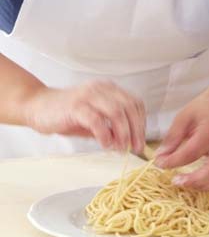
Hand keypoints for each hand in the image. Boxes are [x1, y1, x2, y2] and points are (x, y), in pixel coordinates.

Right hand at [23, 80, 145, 153]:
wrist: (38, 106)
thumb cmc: (68, 114)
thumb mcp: (95, 119)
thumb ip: (111, 127)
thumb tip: (128, 142)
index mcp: (109, 89)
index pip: (134, 103)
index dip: (141, 123)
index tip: (140, 140)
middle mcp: (101, 89)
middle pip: (129, 107)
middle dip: (136, 130)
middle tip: (135, 148)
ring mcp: (88, 95)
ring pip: (116, 112)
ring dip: (123, 133)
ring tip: (121, 148)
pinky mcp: (76, 106)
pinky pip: (96, 120)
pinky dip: (105, 135)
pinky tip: (105, 145)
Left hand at [155, 93, 208, 190]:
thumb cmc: (203, 111)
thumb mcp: (184, 116)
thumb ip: (173, 136)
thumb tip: (160, 156)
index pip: (192, 152)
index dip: (174, 161)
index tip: (159, 163)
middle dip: (193, 180)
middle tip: (174, 181)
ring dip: (203, 186)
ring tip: (185, 183)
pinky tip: (200, 184)